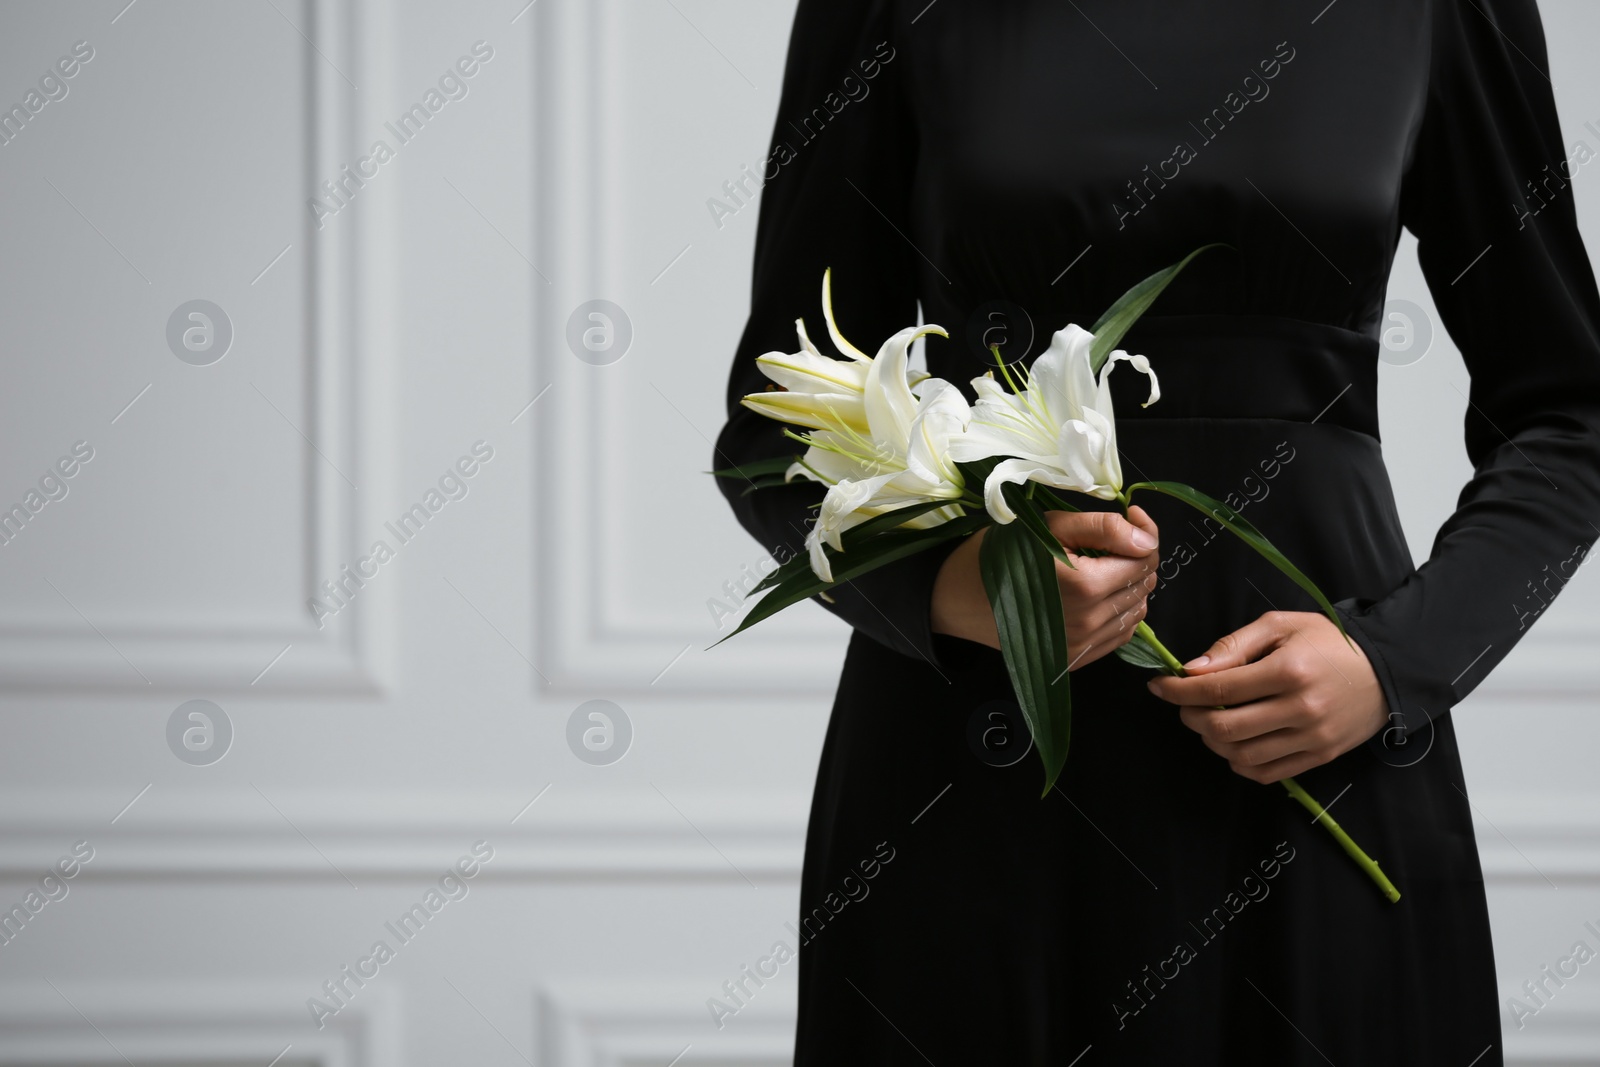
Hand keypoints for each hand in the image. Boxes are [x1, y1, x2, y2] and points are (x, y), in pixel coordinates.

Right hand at [930, 506, 1159, 669]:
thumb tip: (1146, 540)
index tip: (1130, 517)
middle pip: (1143, 585)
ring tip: (1102, 567)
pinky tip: (1098, 595)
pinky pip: (1120, 634)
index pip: (1144, 559)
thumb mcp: (1047, 526)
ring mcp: (1083, 646)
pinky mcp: (1076, 660)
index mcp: (1084, 586)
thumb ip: (1102, 528)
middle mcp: (1088, 622)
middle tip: (1111, 540)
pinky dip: (1119, 611)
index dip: (1144, 534)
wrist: (958, 598)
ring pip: (1136, 611)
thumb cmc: (999, 554)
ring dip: (1128, 585)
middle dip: (1136, 557)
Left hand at [1145, 610, 1386, 782]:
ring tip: (1208, 720)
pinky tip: (1233, 742)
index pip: (1218, 690)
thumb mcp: (1281, 625)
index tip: (1159, 686)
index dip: (1179, 691)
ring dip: (1211, 741)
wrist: (1387, 670)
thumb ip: (1233, 645)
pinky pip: (1265, 773)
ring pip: (1239, 755)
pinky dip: (1238, 761)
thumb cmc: (1329, 642)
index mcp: (1288, 671)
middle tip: (1184, 703)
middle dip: (1190, 717)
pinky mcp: (1319, 757)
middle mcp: (1300, 709)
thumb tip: (1191, 670)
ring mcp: (1311, 738)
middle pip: (1223, 728)